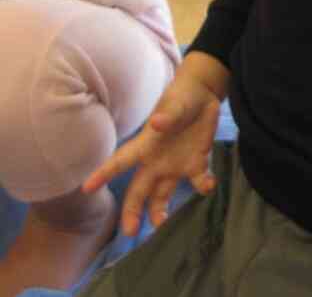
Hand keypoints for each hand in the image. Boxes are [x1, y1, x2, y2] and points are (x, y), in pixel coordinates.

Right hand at [82, 69, 221, 235]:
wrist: (204, 95)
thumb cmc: (181, 98)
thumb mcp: (175, 105)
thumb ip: (167, 116)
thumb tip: (156, 123)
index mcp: (146, 145)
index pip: (120, 162)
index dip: (103, 174)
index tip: (86, 189)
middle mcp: (157, 161)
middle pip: (139, 190)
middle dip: (132, 211)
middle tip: (130, 232)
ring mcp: (176, 164)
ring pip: (163, 194)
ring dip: (160, 210)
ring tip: (161, 224)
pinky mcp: (196, 163)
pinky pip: (198, 182)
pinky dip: (204, 186)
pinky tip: (209, 185)